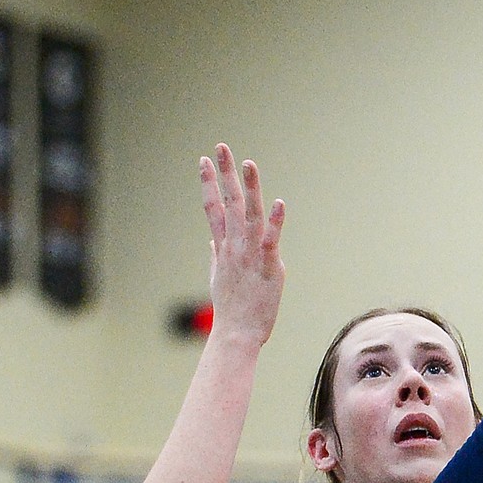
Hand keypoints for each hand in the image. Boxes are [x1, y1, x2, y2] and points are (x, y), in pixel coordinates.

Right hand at [201, 144, 285, 345]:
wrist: (236, 335)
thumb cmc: (231, 310)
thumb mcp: (219, 278)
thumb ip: (216, 255)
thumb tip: (212, 240)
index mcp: (224, 248)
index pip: (213, 209)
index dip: (208, 183)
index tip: (203, 161)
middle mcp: (234, 247)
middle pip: (228, 203)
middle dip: (224, 174)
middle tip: (221, 147)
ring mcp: (250, 256)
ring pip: (249, 215)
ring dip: (249, 188)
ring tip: (248, 163)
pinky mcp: (268, 267)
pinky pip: (271, 241)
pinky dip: (275, 222)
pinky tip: (280, 203)